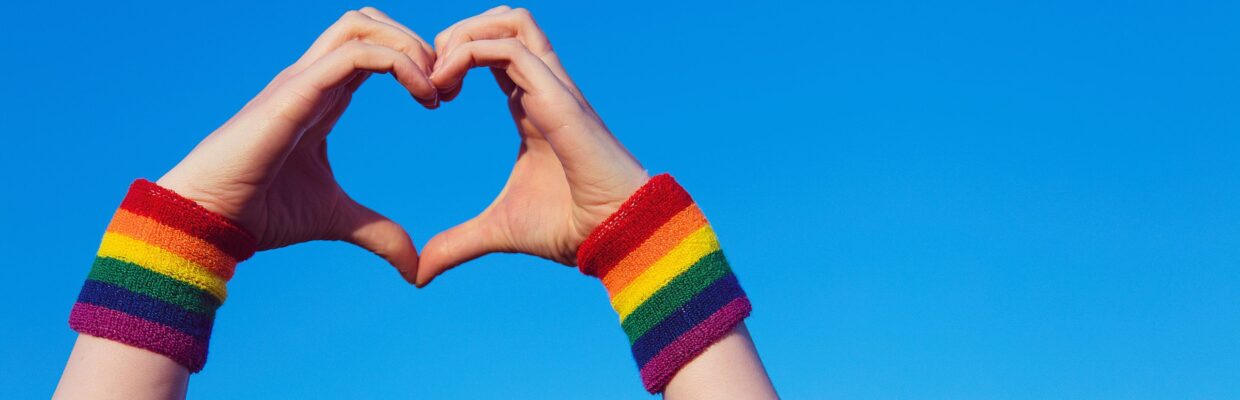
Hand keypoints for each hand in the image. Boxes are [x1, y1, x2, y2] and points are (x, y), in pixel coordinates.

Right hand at [156, 7, 434, 283]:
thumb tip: (414, 268)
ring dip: (409, 46)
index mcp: (323, 96)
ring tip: (435, 89)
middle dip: (416, 42)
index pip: (371, 49)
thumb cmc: (260, 213)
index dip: (414, 62)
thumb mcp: (337, 220)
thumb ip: (378, 233)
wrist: (209, 220)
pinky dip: (398, 63)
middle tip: (444, 87)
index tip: (441, 101)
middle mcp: (311, 79)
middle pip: (368, 23)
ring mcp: (300, 80)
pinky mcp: (294, 92)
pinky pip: (354, 54)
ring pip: (360, 25)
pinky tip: (424, 98)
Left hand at [418, 6, 650, 285]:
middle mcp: (546, 88)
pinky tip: (445, 90)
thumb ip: (458, 243)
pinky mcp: (558, 97)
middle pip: (504, 21)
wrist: (617, 236)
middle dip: (458, 33)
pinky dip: (469, 54)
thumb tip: (419, 272)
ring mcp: (555, 88)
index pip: (496, 51)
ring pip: (511, 20)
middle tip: (429, 76)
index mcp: (533, 106)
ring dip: (464, 35)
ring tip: (437, 76)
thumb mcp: (498, 231)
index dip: (456, 58)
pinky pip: (511, 48)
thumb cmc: (571, 229)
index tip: (431, 95)